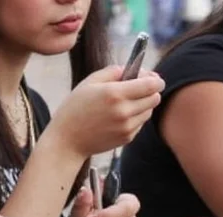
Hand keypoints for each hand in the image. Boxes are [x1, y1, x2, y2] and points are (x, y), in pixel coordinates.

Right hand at [47, 67, 163, 159]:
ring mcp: (127, 127)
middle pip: (155, 98)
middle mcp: (124, 111)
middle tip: (140, 88)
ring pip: (149, 111)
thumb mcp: (89, 82)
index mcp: (115, 93)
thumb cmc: (74, 109)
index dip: (155, 79)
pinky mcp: (127, 138)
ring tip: (126, 102)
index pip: (151, 85)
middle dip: (151, 91)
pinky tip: (119, 116)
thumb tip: (132, 69)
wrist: (67, 141)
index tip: (151, 77)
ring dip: (143, 104)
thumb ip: (113, 71)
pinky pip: (140, 123)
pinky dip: (135, 118)